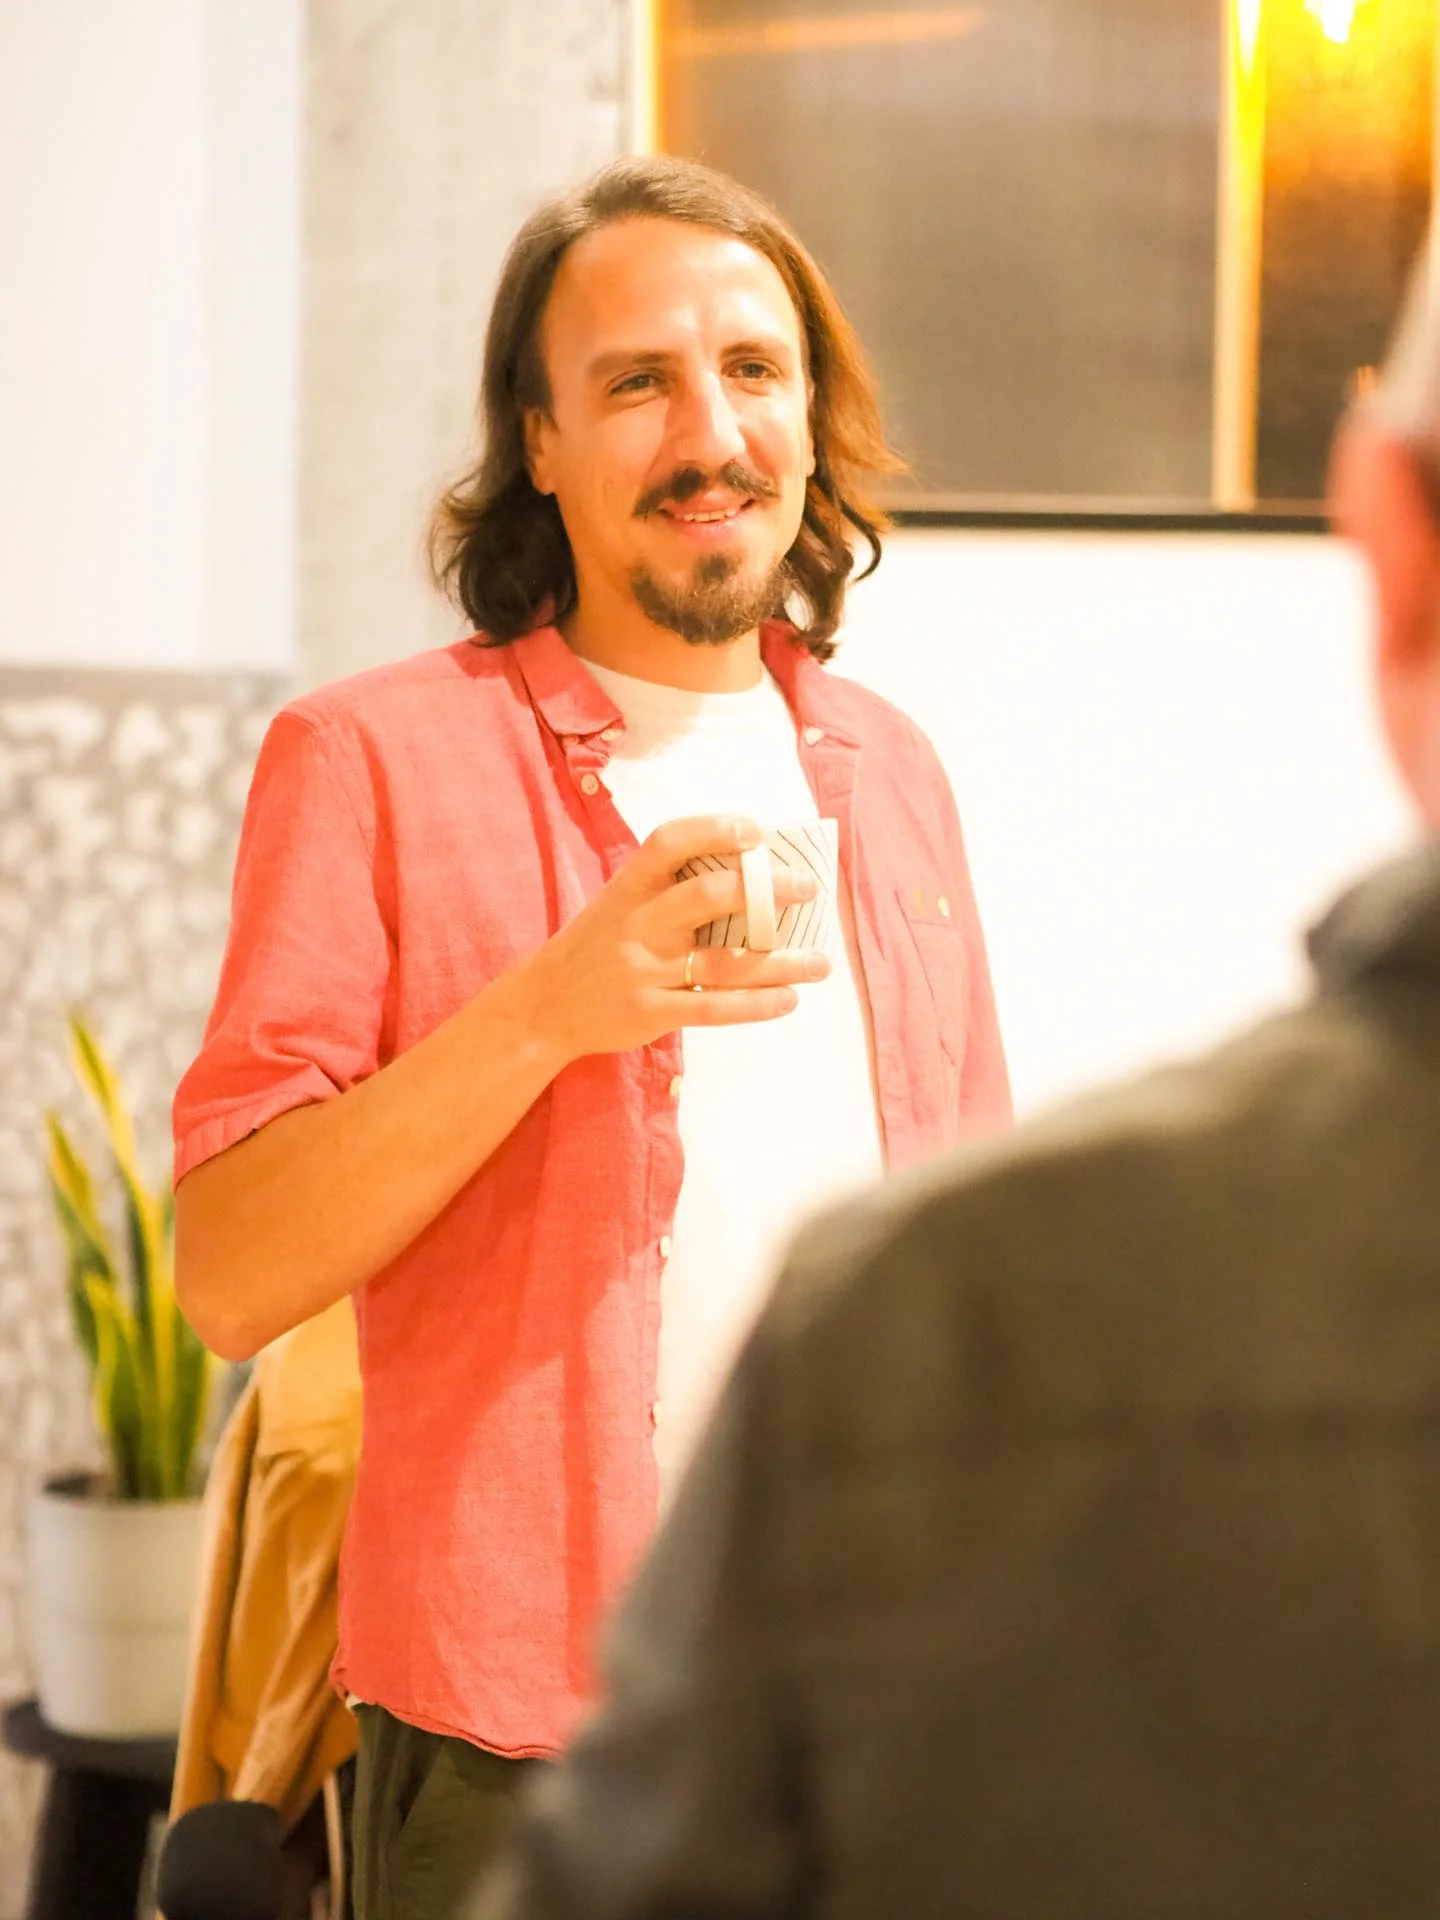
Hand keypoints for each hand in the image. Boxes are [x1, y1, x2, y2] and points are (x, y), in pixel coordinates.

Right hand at [525, 816, 832, 1061]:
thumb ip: (673, 888)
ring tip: (821, 962)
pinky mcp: (651, 1012)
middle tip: (807, 890)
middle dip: (763, 891)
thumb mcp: (622, 903)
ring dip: (780, 961)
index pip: (669, 843)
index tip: (756, 830)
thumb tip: (754, 873)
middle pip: (705, 896)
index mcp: (630, 886)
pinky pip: (713, 1007)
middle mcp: (638, 923)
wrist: (546, 1004)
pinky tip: (789, 999)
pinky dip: (756, 1005)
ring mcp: (644, 969)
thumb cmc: (600, 944)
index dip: (714, 830)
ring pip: (723, 961)